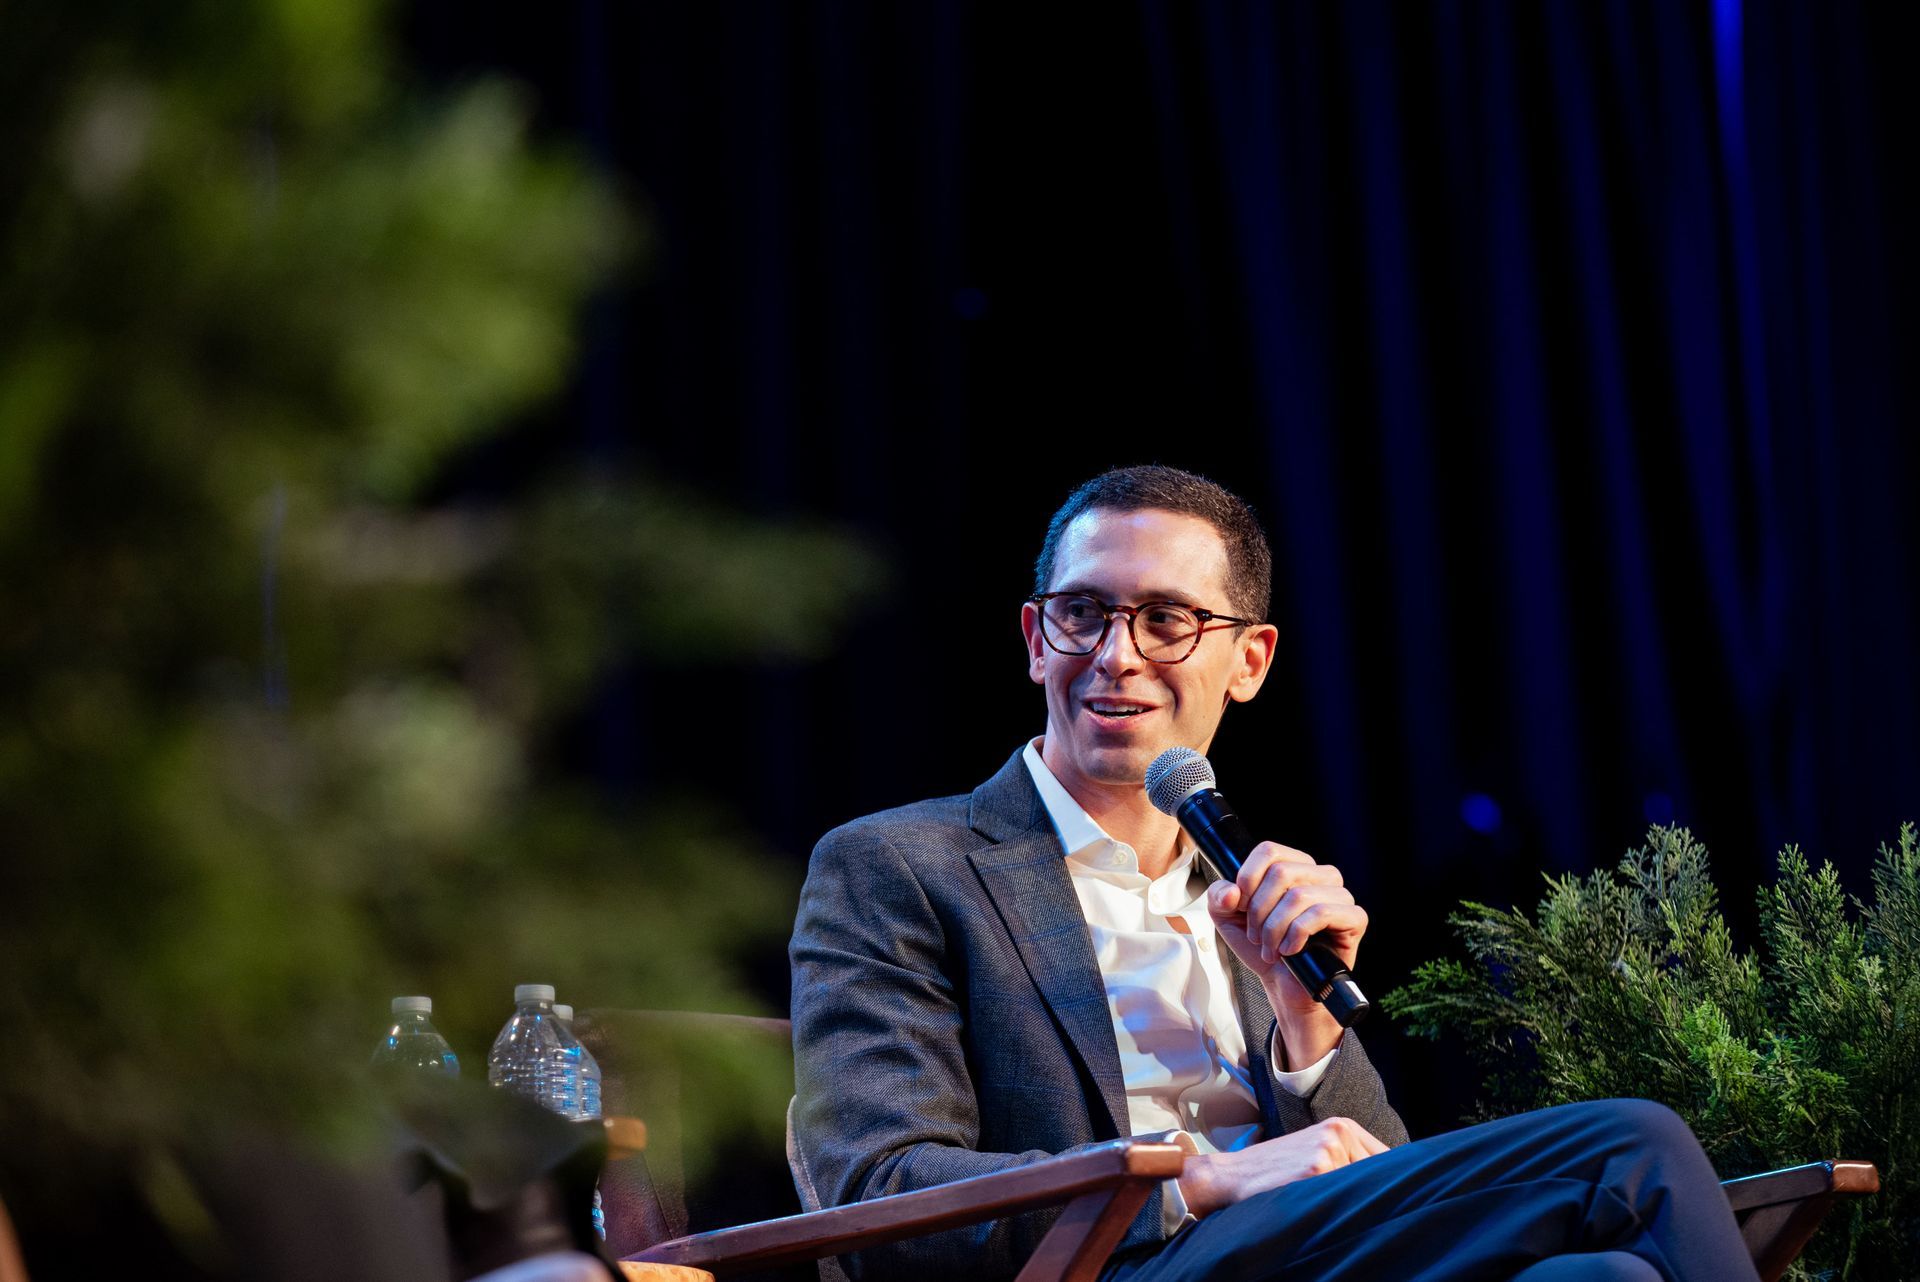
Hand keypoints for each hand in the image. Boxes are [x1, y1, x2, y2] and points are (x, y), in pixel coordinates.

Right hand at [1177, 1117, 1387, 1217]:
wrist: (1233, 1174)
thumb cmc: (1275, 1170)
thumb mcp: (1316, 1152)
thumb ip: (1349, 1160)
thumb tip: (1393, 1183)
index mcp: (1342, 1126)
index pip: (1390, 1158)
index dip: (1390, 1182)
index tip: (1386, 1198)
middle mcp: (1340, 1132)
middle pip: (1381, 1172)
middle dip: (1373, 1192)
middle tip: (1354, 1206)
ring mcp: (1329, 1148)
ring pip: (1365, 1187)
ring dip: (1355, 1203)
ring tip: (1327, 1204)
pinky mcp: (1318, 1168)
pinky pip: (1345, 1196)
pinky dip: (1339, 1208)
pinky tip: (1319, 1207)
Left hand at [1206, 841, 1365, 1061]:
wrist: (1284, 986)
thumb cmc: (1263, 947)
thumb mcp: (1228, 919)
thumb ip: (1219, 897)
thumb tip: (1231, 891)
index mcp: (1293, 866)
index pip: (1269, 850)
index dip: (1248, 878)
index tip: (1240, 905)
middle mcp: (1319, 875)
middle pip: (1281, 872)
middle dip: (1259, 910)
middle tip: (1257, 935)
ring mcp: (1340, 895)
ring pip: (1299, 895)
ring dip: (1276, 928)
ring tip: (1272, 947)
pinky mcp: (1354, 918)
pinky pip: (1321, 914)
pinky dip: (1297, 934)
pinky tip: (1291, 949)